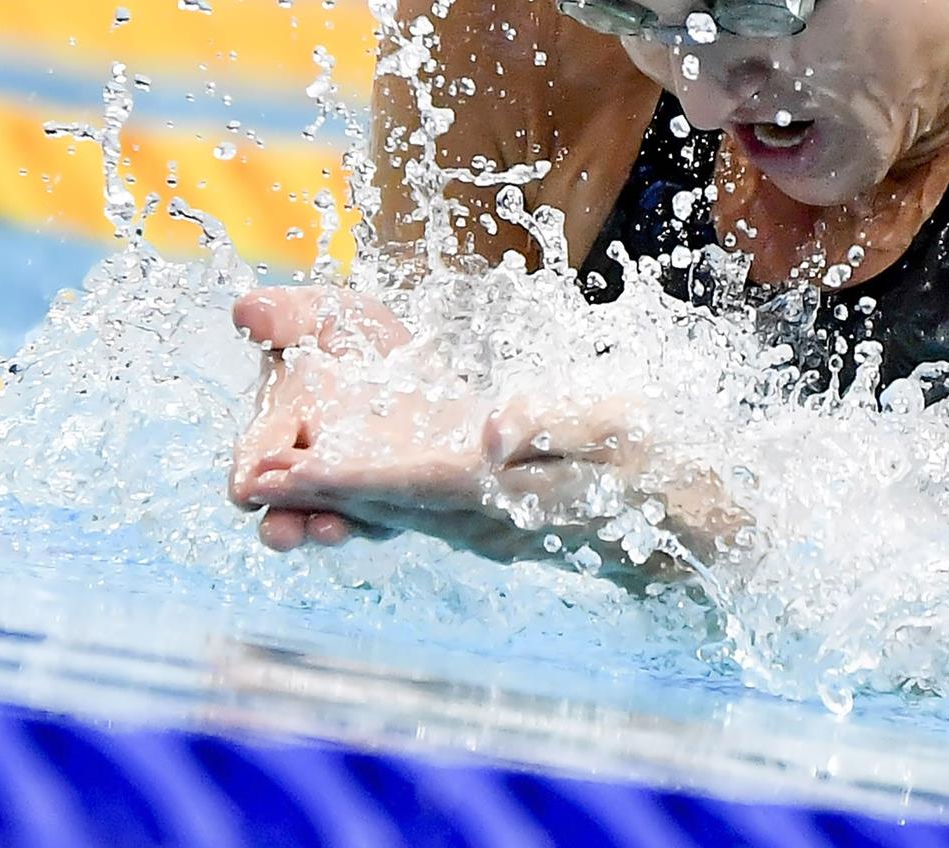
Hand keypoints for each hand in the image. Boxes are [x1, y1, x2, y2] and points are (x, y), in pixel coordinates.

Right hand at [227, 285, 430, 549]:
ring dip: (321, 528)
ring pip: (324, 519)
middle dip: (280, 519)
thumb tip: (244, 311)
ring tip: (326, 529)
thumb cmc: (358, 338)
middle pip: (283, 501)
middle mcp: (306, 464)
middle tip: (280, 530)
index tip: (247, 486)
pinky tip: (380, 520)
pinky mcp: (388, 502)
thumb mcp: (326, 313)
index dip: (249, 473)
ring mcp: (347, 488)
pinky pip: (377, 521)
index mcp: (280, 423)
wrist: (423, 360)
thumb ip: (286, 314)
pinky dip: (373, 522)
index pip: (256, 455)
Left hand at [228, 287, 664, 567]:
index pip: (409, 484)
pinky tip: (341, 484)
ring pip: (395, 510)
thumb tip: (491, 429)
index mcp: (505, 493)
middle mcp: (485, 519)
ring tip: (273, 488)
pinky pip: (419, 510)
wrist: (699, 520)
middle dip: (316, 497)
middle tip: (249, 486)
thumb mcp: (617, 424)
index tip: (288, 473)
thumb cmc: (659, 460)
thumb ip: (554, 423)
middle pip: (385, 505)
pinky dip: (371, 498)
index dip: (345, 478)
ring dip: (335, 502)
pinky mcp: (493, 517)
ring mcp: (488, 525)